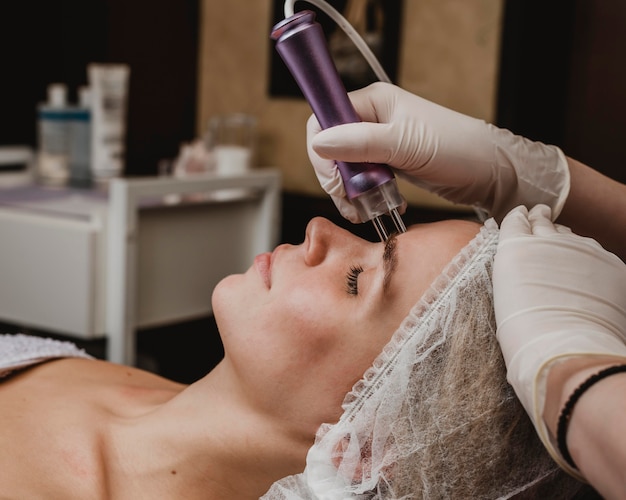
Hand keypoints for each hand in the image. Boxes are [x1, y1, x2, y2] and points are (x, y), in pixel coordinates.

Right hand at [307, 82, 569, 221]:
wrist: (491, 172)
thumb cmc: (457, 149)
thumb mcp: (406, 145)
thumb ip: (360, 143)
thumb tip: (319, 142)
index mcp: (373, 102)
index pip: (324, 118)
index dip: (322, 152)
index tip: (336, 181)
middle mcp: (372, 119)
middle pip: (330, 147)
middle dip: (337, 180)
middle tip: (353, 203)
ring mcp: (380, 141)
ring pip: (345, 168)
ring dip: (351, 194)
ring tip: (368, 211)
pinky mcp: (389, 162)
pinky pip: (363, 179)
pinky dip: (367, 197)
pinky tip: (384, 205)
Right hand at [493, 204, 625, 473]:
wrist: (566, 350)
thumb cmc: (523, 334)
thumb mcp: (506, 294)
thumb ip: (516, 272)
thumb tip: (528, 269)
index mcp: (515, 247)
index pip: (516, 219)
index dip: (519, 217)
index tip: (521, 215)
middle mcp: (549, 240)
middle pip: (545, 220)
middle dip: (541, 219)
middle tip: (540, 216)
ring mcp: (583, 249)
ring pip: (572, 236)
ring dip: (565, 241)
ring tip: (563, 249)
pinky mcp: (611, 264)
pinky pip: (598, 255)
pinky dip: (591, 261)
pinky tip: (587, 274)